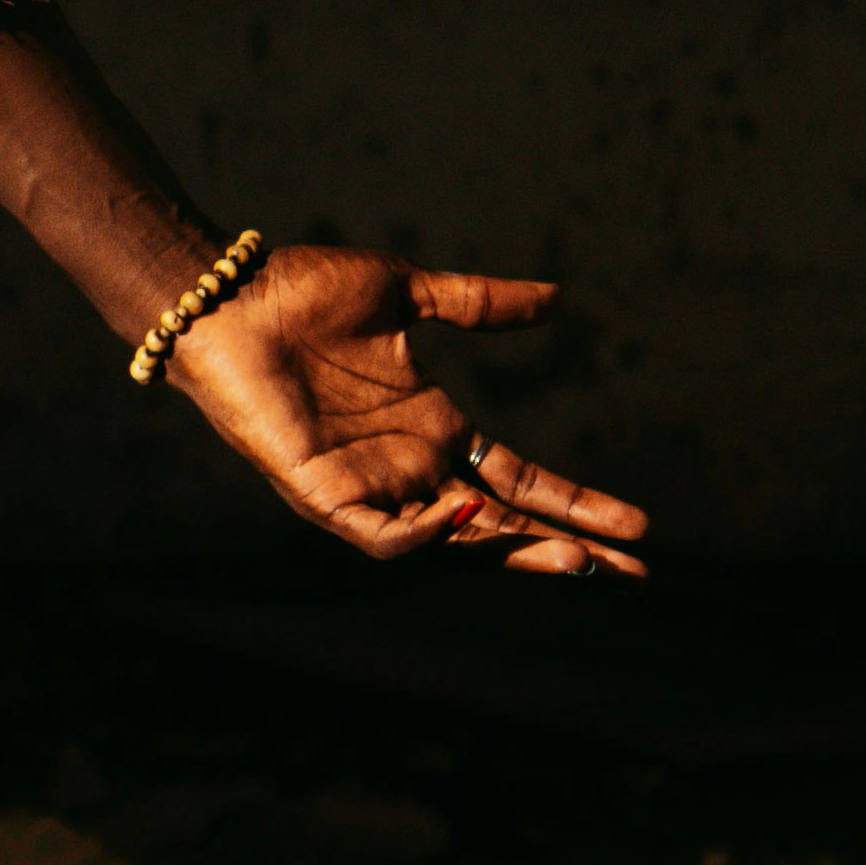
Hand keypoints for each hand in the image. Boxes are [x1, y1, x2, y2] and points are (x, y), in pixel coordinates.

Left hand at [166, 246, 645, 580]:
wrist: (226, 296)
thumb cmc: (304, 294)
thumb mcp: (409, 293)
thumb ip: (480, 302)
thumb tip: (558, 298)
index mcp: (433, 427)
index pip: (519, 481)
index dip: (575, 503)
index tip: (639, 527)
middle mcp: (409, 465)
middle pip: (502, 525)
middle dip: (566, 547)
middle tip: (633, 571)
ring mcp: (368, 484)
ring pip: (453, 543)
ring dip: (512, 553)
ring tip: (577, 560)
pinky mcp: (321, 493)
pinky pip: (380, 536)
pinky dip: (421, 535)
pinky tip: (464, 516)